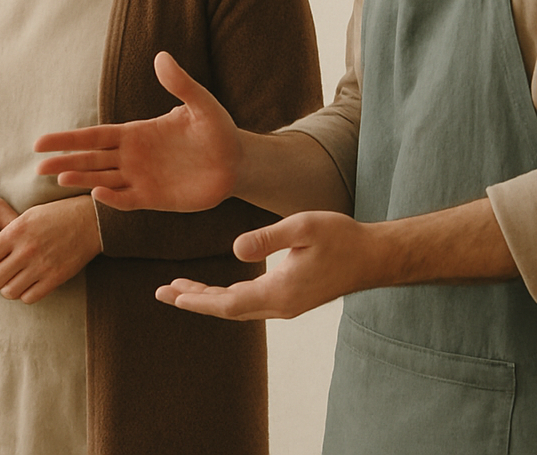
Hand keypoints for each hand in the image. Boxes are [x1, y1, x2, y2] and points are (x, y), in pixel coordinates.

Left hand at [0, 195, 101, 303]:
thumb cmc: (55, 215)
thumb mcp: (26, 216)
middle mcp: (25, 251)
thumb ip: (5, 235)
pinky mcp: (55, 278)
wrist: (90, 221)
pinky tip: (27, 284)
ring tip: (10, 279)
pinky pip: (29, 297)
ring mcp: (41, 266)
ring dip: (6, 289)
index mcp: (14, 232)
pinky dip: (24, 294)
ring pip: (9, 292)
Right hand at [34, 51, 241, 211]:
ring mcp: (142, 179)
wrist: (238, 162)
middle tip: (37, 167)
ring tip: (57, 179)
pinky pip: (127, 200)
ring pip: (102, 180)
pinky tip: (97, 193)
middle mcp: (133, 157)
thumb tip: (161, 56)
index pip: (94, 137)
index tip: (40, 142)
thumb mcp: (201, 103)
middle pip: (90, 160)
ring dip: (82, 179)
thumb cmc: (218, 130)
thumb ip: (180, 83)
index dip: (68, 139)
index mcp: (136, 133)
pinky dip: (112, 199)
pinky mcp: (155, 199)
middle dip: (64, 162)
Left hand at [155, 199, 517, 319]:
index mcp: (279, 292)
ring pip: (238, 306)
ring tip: (180, 288)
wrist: (375, 256)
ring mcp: (286, 305)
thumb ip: (269, 237)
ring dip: (208, 297)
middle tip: (162, 292)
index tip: (171, 293)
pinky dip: (228, 295)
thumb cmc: (342, 237)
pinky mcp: (293, 299)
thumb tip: (235, 250)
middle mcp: (279, 306)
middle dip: (194, 299)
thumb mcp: (304, 227)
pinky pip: (250, 302)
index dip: (196, 298)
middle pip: (226, 308)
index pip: (227, 301)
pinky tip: (217, 286)